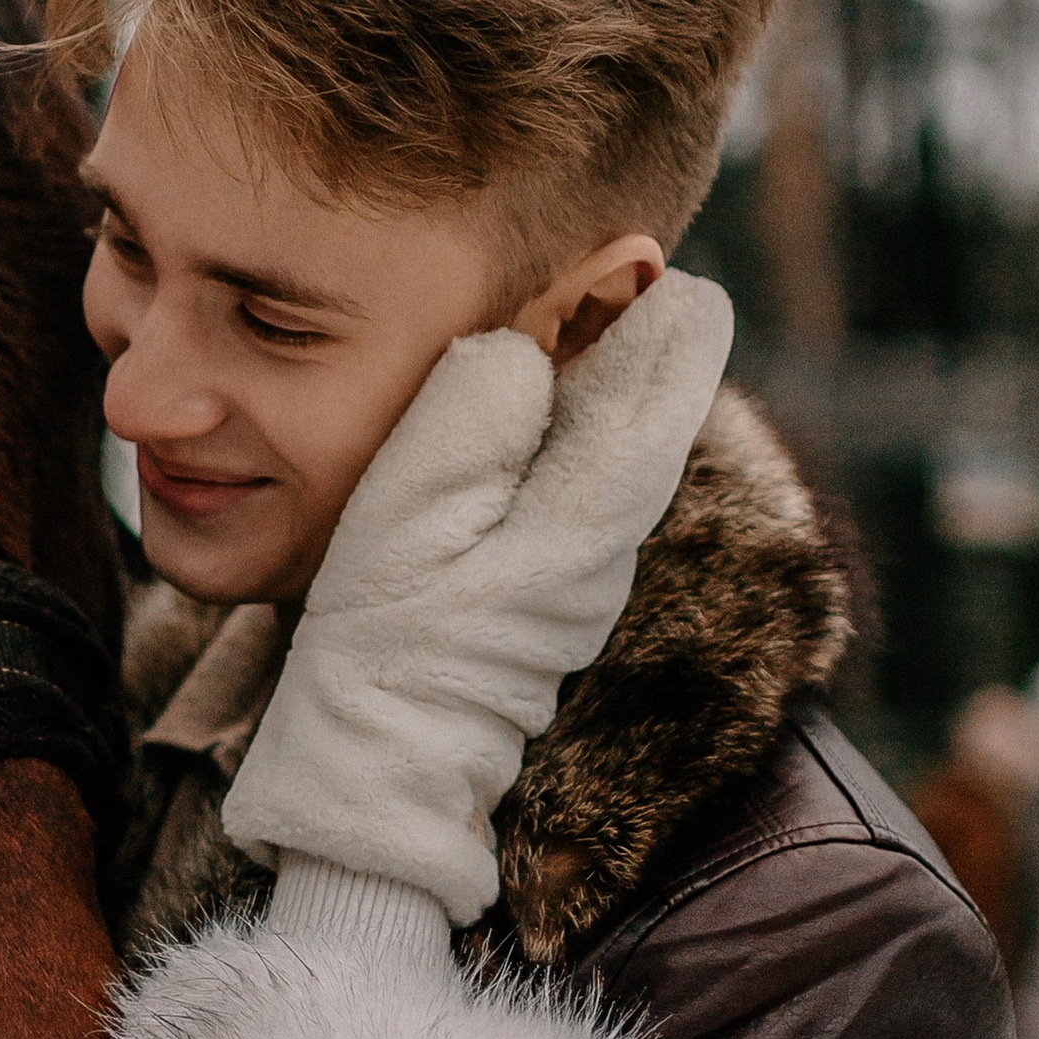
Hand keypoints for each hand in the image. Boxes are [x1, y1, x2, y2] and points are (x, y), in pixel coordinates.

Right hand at [223, 269, 734, 923]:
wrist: (375, 775)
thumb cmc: (382, 647)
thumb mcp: (409, 519)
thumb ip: (470, 420)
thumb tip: (519, 344)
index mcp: (588, 516)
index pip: (662, 391)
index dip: (664, 320)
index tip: (658, 263)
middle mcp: (607, 547)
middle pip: (650, 417)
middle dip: (640, 340)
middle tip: (630, 267)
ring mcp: (579, 581)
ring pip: (618, 455)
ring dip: (603, 384)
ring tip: (590, 313)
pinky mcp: (542, 602)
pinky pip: (578, 494)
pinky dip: (570, 438)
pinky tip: (541, 412)